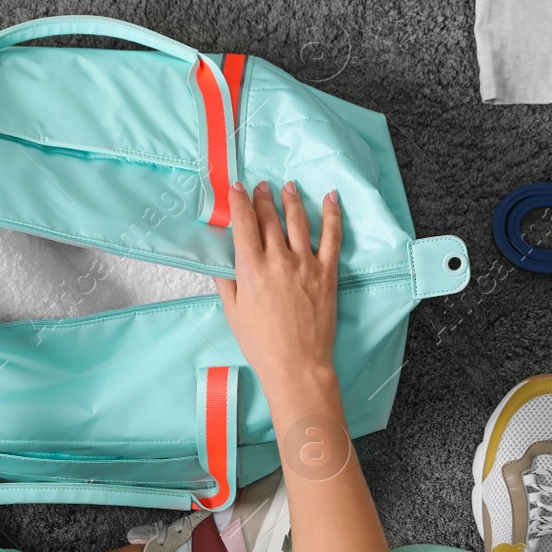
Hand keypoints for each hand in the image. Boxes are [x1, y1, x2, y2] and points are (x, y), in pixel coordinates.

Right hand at [214, 181, 341, 406]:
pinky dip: (332, 215)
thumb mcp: (232, 312)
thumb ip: (226, 281)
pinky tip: (331, 198)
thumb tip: (219, 259)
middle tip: (260, 186)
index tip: (236, 188)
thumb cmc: (261, 344)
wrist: (297, 365)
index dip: (239, 202)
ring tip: (288, 186)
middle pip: (269, 218)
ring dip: (291, 200)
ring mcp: (305, 264)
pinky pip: (332, 237)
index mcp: (251, 269)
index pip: (244, 223)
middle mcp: (278, 260)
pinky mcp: (326, 273)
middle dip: (263, 198)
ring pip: (298, 221)